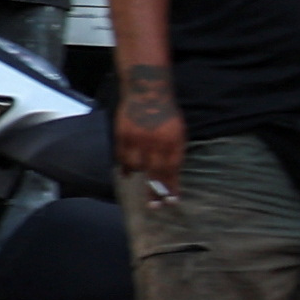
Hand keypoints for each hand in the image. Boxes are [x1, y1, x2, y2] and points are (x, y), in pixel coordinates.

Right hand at [116, 65, 183, 193]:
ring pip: (136, 166)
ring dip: (139, 179)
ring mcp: (136, 139)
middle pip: (154, 172)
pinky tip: (127, 175)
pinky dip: (125, 167)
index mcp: (173, 141)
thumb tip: (171, 174)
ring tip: (142, 191)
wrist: (146, 92)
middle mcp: (155, 142)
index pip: (172, 169)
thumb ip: (174, 151)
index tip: (172, 201)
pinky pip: (121, 156)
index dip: (171, 187)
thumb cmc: (166, 114)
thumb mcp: (179, 132)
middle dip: (155, 192)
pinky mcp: (122, 135)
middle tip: (155, 207)